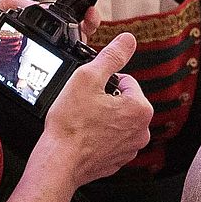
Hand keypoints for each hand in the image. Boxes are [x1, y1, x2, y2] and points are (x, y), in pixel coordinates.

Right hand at [39, 33, 152, 186]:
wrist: (59, 161)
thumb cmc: (71, 125)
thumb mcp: (87, 78)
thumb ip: (111, 56)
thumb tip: (127, 40)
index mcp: (140, 108)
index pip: (126, 81)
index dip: (104, 82)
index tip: (90, 91)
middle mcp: (141, 130)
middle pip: (123, 101)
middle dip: (106, 101)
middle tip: (84, 107)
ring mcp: (130, 148)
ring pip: (117, 121)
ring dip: (104, 118)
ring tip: (84, 122)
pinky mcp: (118, 160)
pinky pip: (111, 140)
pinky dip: (100, 137)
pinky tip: (85, 137)